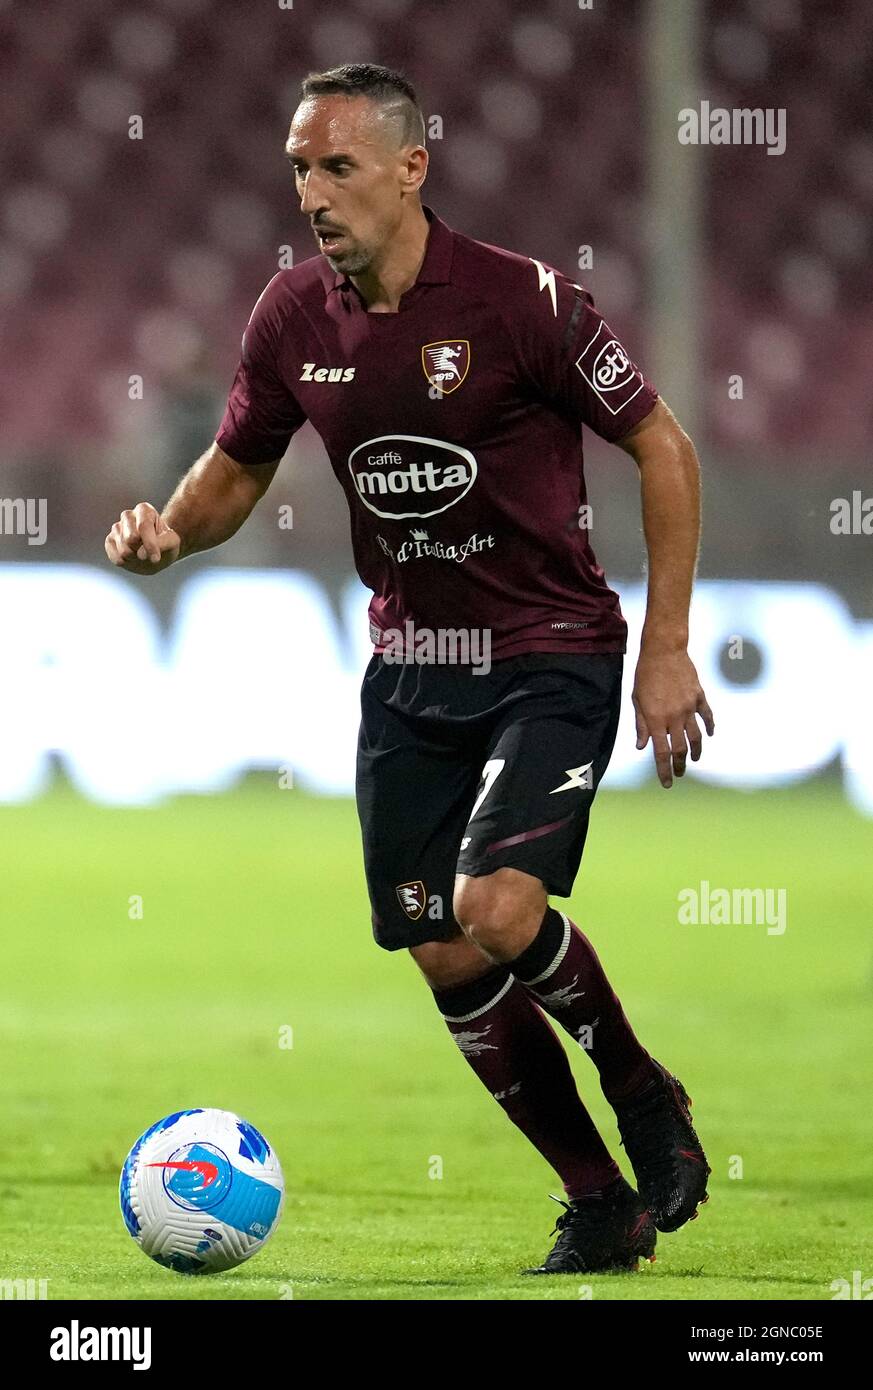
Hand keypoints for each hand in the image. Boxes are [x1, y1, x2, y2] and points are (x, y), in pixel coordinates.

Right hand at [105, 503, 180, 574]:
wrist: (156, 552)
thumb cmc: (166, 544)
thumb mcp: (172, 543)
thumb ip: (161, 544)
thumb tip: (140, 554)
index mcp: (144, 510)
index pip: (143, 526)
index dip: (150, 545)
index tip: (156, 558)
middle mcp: (128, 515)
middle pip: (131, 539)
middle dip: (142, 551)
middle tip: (149, 551)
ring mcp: (116, 527)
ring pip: (123, 550)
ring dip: (135, 558)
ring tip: (141, 553)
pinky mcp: (109, 541)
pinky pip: (116, 557)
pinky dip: (126, 562)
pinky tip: (132, 557)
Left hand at [632, 647, 714, 787]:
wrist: (664, 650)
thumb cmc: (645, 674)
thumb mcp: (637, 700)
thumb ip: (641, 725)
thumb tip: (642, 746)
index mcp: (656, 719)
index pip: (661, 752)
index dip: (664, 770)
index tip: (667, 783)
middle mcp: (674, 716)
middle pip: (681, 749)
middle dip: (680, 765)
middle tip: (679, 773)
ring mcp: (689, 707)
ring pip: (696, 736)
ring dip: (696, 751)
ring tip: (694, 759)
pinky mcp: (699, 696)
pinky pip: (707, 716)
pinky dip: (710, 727)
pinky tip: (710, 734)